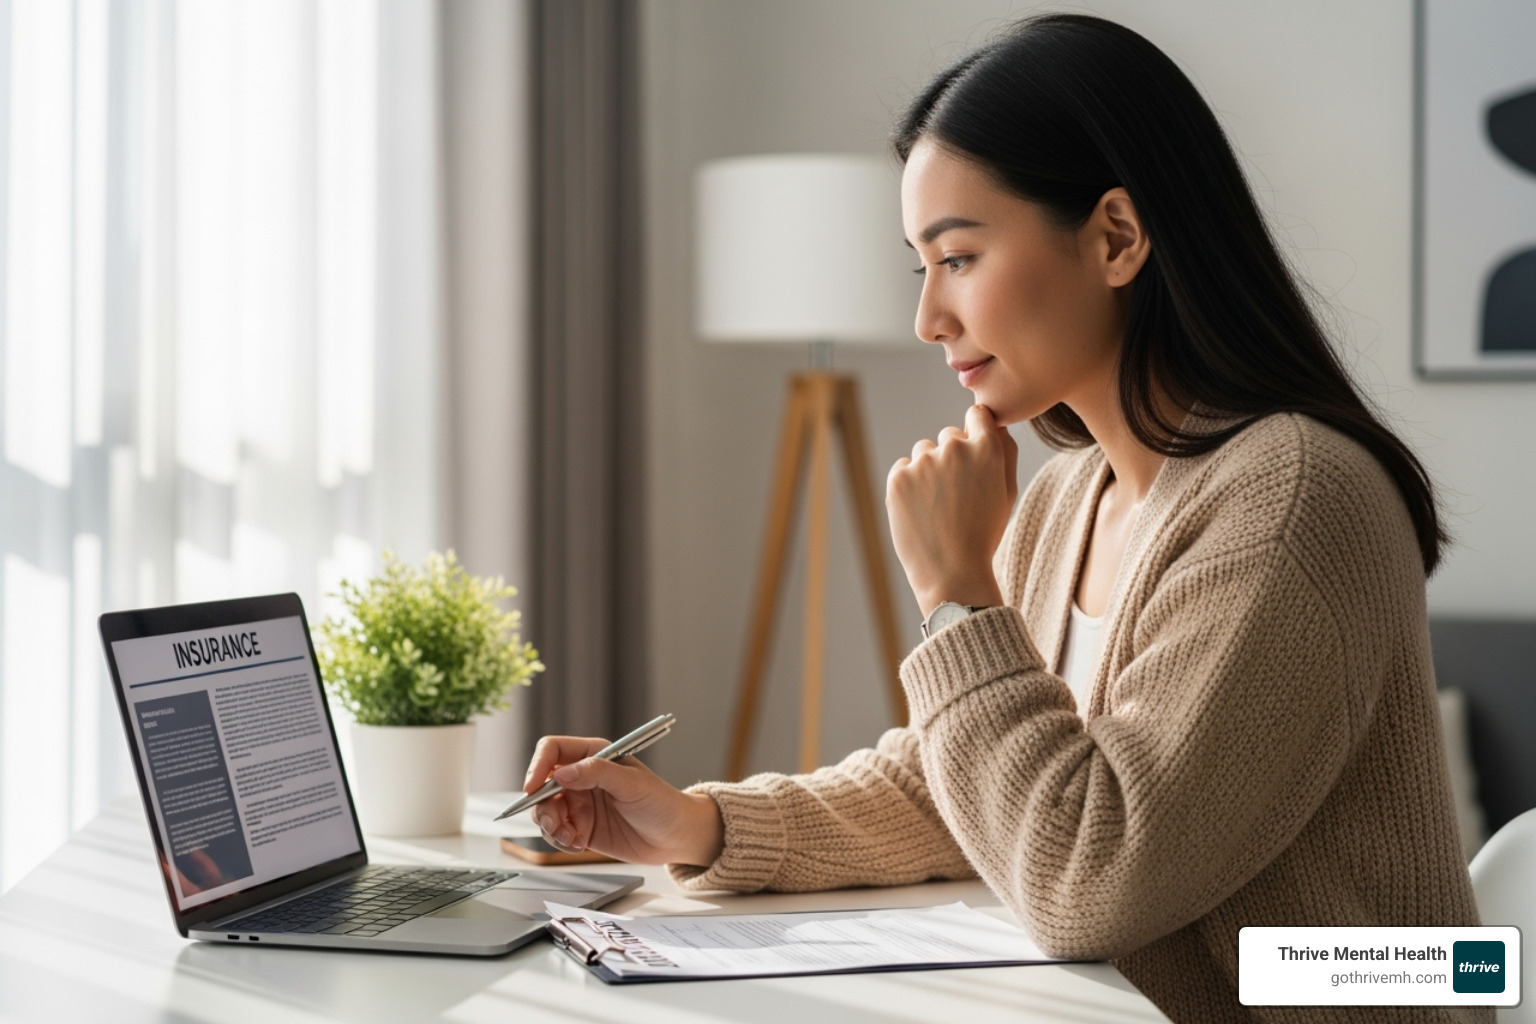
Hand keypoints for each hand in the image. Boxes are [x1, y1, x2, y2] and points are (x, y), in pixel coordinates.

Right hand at [521, 735, 724, 866]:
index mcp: (594, 755)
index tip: (532, 789)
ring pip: (544, 811)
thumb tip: (562, 773)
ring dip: (550, 827)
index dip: (537, 766)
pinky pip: (555, 832)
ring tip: (572, 838)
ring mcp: (579, 803)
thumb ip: (597, 773)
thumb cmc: (661, 802)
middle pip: (541, 784)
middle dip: (542, 806)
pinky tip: (579, 844)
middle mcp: (582, 777)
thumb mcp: (632, 784)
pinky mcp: (581, 827)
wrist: (675, 836)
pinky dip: (559, 841)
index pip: (552, 750)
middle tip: (556, 824)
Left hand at [886, 404, 1017, 616]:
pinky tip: (920, 510)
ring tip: (938, 506)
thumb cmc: (983, 534)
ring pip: (924, 451)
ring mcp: (924, 461)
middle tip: (956, 494)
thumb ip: (1006, 452)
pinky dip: (907, 484)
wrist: (952, 572)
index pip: (978, 415)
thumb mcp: (1007, 493)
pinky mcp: (898, 477)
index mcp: (987, 448)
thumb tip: (995, 424)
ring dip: (928, 470)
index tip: (972, 450)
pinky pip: (902, 468)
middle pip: (949, 435)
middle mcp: (955, 448)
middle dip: (951, 457)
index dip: (975, 431)